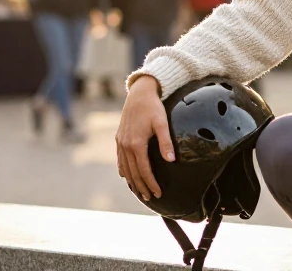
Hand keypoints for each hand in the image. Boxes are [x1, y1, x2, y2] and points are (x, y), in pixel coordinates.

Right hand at [116, 76, 174, 201]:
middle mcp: (125, 145)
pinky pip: (120, 159)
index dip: (151, 183)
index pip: (144, 170)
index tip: (158, 193)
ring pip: (125, 168)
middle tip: (150, 197)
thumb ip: (166, 142)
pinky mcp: (119, 138)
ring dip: (132, 181)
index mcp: (136, 144)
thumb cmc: (153, 107)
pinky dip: (124, 170)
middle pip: (133, 173)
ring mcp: (120, 142)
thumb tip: (171, 160)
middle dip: (142, 186)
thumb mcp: (162, 123)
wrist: (139, 93)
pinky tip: (126, 176)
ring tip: (140, 191)